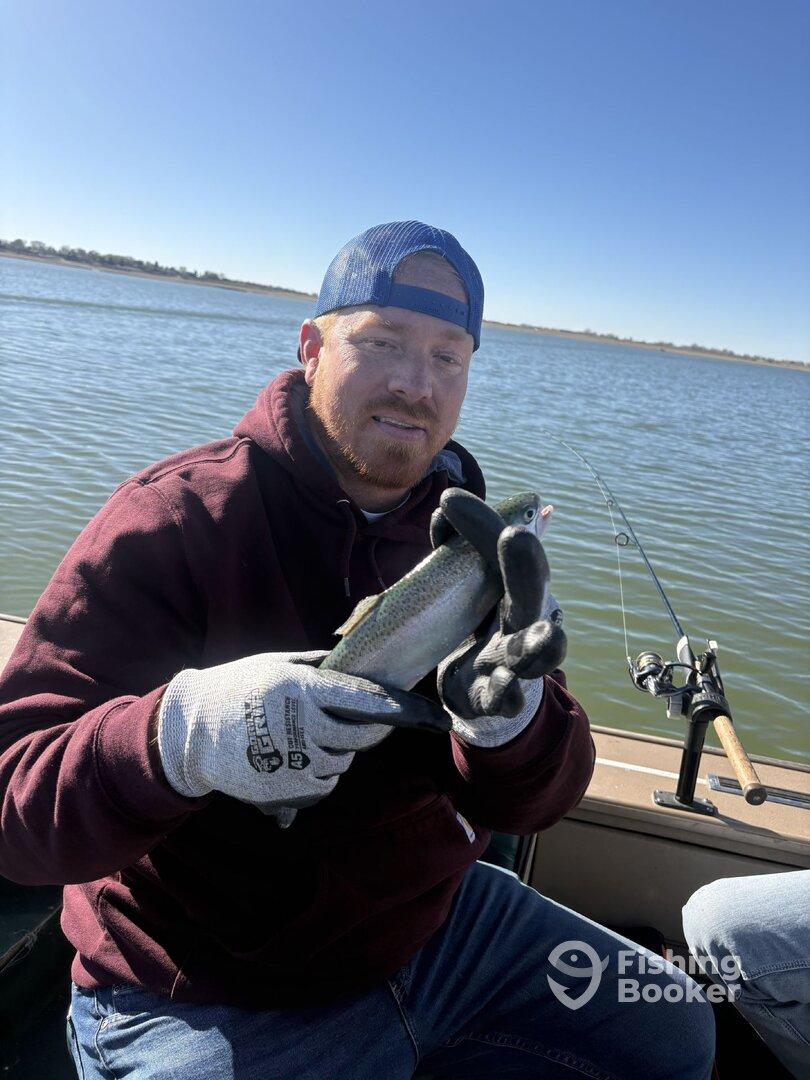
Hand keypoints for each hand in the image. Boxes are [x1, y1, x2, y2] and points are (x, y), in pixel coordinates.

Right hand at [157, 650, 449, 810]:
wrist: (189, 732)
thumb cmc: (237, 688)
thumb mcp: (276, 665)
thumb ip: (320, 666)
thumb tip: (363, 662)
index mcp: (301, 689)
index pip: (365, 700)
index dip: (403, 709)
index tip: (431, 715)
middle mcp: (300, 725)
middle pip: (361, 736)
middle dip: (373, 730)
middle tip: (368, 721)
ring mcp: (293, 761)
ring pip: (343, 760)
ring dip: (339, 750)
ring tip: (308, 734)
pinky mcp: (285, 790)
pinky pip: (325, 784)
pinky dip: (322, 772)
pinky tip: (298, 756)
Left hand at [432, 489, 566, 746]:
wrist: (484, 687)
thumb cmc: (482, 623)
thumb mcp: (469, 583)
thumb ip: (457, 545)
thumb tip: (446, 502)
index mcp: (517, 587)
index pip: (508, 550)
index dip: (482, 525)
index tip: (450, 498)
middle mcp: (523, 621)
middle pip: (531, 594)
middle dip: (525, 566)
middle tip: (516, 535)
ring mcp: (511, 661)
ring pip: (534, 655)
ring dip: (539, 645)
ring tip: (549, 633)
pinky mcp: (494, 697)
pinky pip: (504, 700)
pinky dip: (507, 696)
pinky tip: (506, 689)